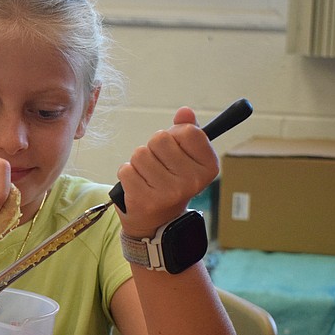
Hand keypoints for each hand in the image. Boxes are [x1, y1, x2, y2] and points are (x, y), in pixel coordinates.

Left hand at [116, 107, 218, 237]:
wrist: (157, 222)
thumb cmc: (171, 183)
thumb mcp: (187, 158)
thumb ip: (188, 132)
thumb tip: (184, 111)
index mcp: (208, 167)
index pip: (188, 131)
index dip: (176, 134)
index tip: (176, 148)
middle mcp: (191, 181)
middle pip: (160, 138)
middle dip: (154, 148)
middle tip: (159, 165)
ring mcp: (167, 192)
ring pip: (140, 153)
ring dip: (139, 162)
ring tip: (148, 176)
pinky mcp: (143, 199)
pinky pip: (126, 169)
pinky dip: (128, 174)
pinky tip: (138, 185)